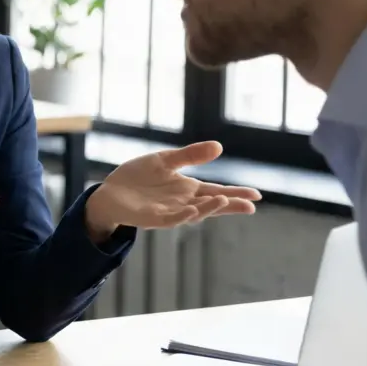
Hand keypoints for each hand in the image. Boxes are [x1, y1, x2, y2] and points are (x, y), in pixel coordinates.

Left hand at [85, 141, 261, 240]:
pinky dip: (182, 216)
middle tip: (251, 206)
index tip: (257, 195)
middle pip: (211, 205)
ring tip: (223, 201)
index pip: (216, 191)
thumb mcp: (165, 161)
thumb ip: (190, 155)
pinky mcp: (152, 218)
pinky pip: (170, 219)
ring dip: (208, 209)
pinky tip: (192, 211)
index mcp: (188, 189)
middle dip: (230, 206)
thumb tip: (219, 146)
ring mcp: (168, 212)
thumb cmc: (138, 177)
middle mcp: (183, 202)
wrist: (110, 192)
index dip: (236, 193)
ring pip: (193, 213)